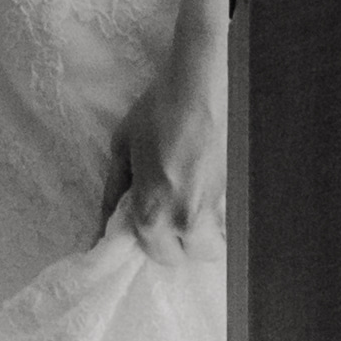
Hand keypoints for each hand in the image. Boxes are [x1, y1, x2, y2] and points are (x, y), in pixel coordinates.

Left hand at [104, 0, 228, 254]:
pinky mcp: (236, 193)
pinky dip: (217, 217)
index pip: (154, 254)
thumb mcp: (122, 147)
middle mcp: (186, 219)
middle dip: (176, 245)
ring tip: (190, 208)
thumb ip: (114, 191)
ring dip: (200, 235)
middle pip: (185, 257)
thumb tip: (103, 225)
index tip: (144, 226)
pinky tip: (206, 192)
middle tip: (166, 219)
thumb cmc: (158, 110)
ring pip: (212, 244)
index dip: (147, 242)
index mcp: (152, 212)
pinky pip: (225, 221)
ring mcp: (215, 208)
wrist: (205, 83)